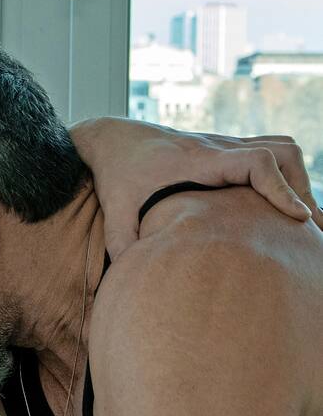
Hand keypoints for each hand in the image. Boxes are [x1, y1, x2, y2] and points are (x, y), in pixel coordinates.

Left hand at [72, 117, 319, 258]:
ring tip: (305, 220)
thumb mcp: (115, 209)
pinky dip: (286, 174)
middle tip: (312, 229)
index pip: (255, 162)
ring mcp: (225, 146)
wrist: (113, 139)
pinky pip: (271, 152)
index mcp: (197, 160)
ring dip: (297, 179)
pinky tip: (285, 206)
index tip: (299, 219)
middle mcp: (218, 148)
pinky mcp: (226, 150)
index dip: (281, 189)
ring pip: (282, 148)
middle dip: (300, 189)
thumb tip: (132, 276)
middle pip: (281, 152)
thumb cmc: (116, 174)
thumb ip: (122, 241)